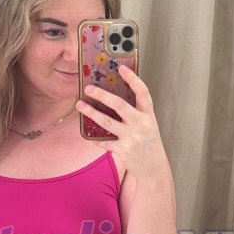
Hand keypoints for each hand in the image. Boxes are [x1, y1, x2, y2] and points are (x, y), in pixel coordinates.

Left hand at [76, 65, 165, 180]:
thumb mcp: (146, 122)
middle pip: (120, 105)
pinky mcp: (124, 150)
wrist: (153, 166)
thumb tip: (113, 94)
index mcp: (148, 114)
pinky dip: (95, 138)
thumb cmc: (147, 140)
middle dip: (102, 95)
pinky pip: (105, 142)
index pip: (143, 92)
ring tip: (80, 105)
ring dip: (91, 113)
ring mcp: (133, 138)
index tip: (121, 67)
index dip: (133, 79)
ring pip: (107, 122)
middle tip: (89, 88)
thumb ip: (135, 110)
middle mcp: (142, 124)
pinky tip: (88, 133)